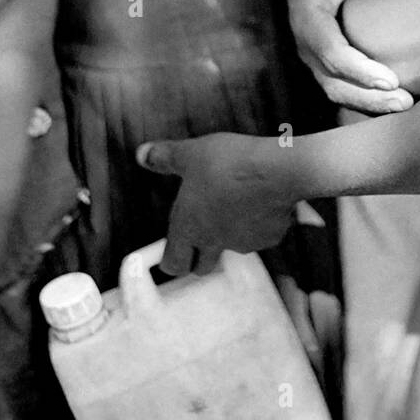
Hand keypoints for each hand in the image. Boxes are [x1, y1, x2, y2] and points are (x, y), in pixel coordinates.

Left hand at [138, 133, 298, 275]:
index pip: (173, 264)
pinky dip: (259, 225)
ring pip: (233, 249)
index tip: (171, 253)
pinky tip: (261, 202)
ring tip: (235, 207)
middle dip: (199, 256)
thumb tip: (142, 154)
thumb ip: (165, 157)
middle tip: (200, 236)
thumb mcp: (190, 153)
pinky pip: (261, 236)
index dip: (171, 261)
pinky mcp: (270, 237)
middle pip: (202, 266)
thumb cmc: (229, 163)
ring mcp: (244, 242)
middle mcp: (214, 241)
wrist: (277, 171)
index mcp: (189, 226)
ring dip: (231, 236)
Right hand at [282, 0, 415, 113]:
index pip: (332, 54)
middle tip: (404, 101)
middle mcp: (307, 47)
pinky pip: (341, 88)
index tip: (391, 79)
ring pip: (336, 92)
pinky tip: (391, 99)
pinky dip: (365, 99)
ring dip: (369, 103)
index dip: (360, 70)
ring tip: (403, 104)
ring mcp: (313, 59)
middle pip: (335, 84)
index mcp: (309, 23)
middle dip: (369, 98)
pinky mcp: (323, 63)